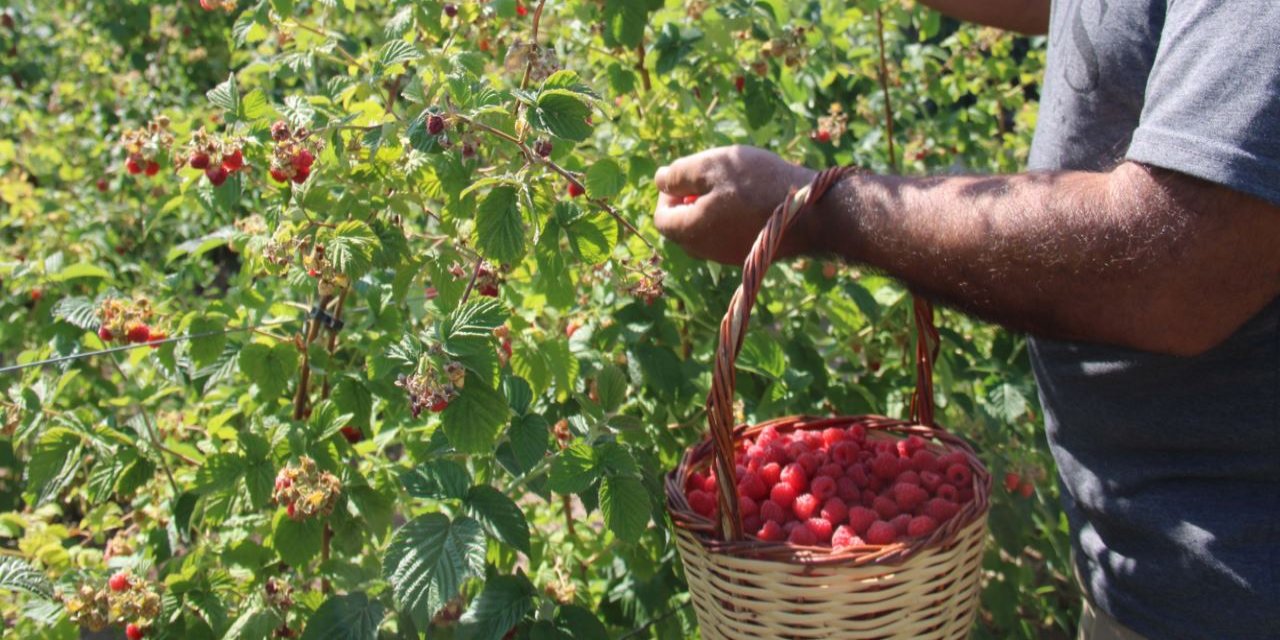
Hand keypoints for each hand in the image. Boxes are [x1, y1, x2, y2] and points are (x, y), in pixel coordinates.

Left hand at [653, 145, 817, 264]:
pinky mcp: (749, 254)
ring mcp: (728, 256)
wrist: (810, 211)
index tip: (688, 176)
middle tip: (710, 179)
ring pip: (704, 233)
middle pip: (681, 228)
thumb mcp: (713, 167)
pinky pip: (725, 237)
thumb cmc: (758, 184)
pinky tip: (749, 200)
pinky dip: (727, 219)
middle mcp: (706, 251)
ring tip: (732, 187)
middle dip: (688, 201)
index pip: (661, 218)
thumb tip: (660, 180)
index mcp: (691, 232)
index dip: (667, 194)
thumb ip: (679, 174)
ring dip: (709, 209)